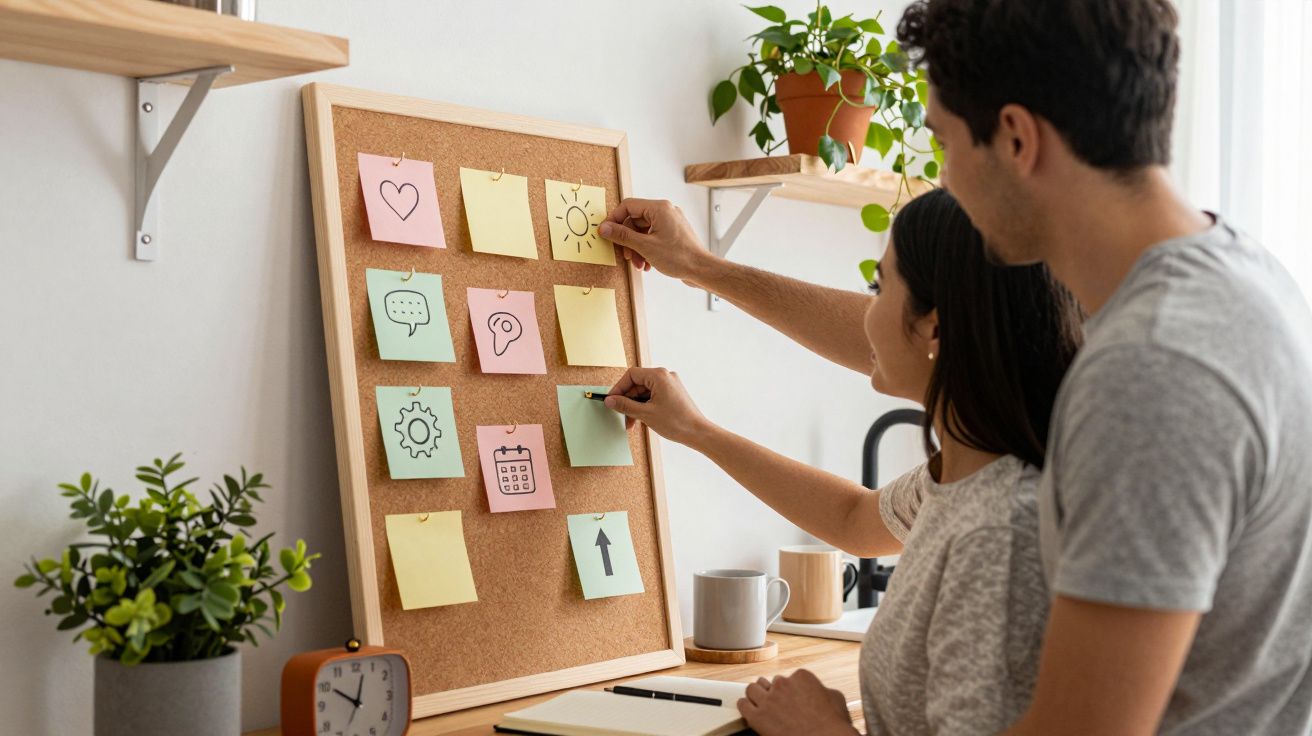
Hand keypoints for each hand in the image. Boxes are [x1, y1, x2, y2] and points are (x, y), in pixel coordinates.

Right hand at [598, 198, 715, 283]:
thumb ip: (622, 235)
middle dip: (628, 240)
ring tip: (639, 264)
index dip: (614, 219)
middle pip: (635, 220)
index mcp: (659, 208)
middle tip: (626, 255)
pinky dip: (646, 250)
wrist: (701, 269)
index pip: (628, 206)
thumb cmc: (680, 257)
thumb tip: (605, 228)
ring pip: (643, 231)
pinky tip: (647, 264)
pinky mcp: (673, 234)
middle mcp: (666, 211)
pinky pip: (652, 237)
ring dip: (637, 248)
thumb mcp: (645, 246)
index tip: (606, 232)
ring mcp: (670, 222)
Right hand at [603, 366, 712, 446]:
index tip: (611, 401)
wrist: (698, 433)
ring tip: (632, 423)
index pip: (631, 375)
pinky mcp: (672, 394)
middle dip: (628, 401)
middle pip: (637, 384)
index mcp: (659, 376)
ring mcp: (670, 385)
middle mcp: (665, 376)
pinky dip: (645, 407)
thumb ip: (625, 405)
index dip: (619, 388)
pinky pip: (652, 396)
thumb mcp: (645, 414)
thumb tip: (610, 401)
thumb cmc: (677, 422)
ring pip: (644, 392)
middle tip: (621, 415)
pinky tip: (641, 420)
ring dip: (635, 407)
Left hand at [737, 670, 858, 735]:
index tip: (792, 698)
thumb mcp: (836, 698)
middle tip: (777, 703)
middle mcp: (782, 684)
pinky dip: (745, 706)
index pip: (789, 678)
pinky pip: (742, 705)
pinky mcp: (757, 717)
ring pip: (752, 689)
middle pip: (770, 682)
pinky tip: (749, 710)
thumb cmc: (832, 724)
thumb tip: (822, 691)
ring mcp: (768, 700)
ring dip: (756, 695)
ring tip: (759, 703)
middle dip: (773, 692)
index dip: (790, 690)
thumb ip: (824, 690)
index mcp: (801, 677)